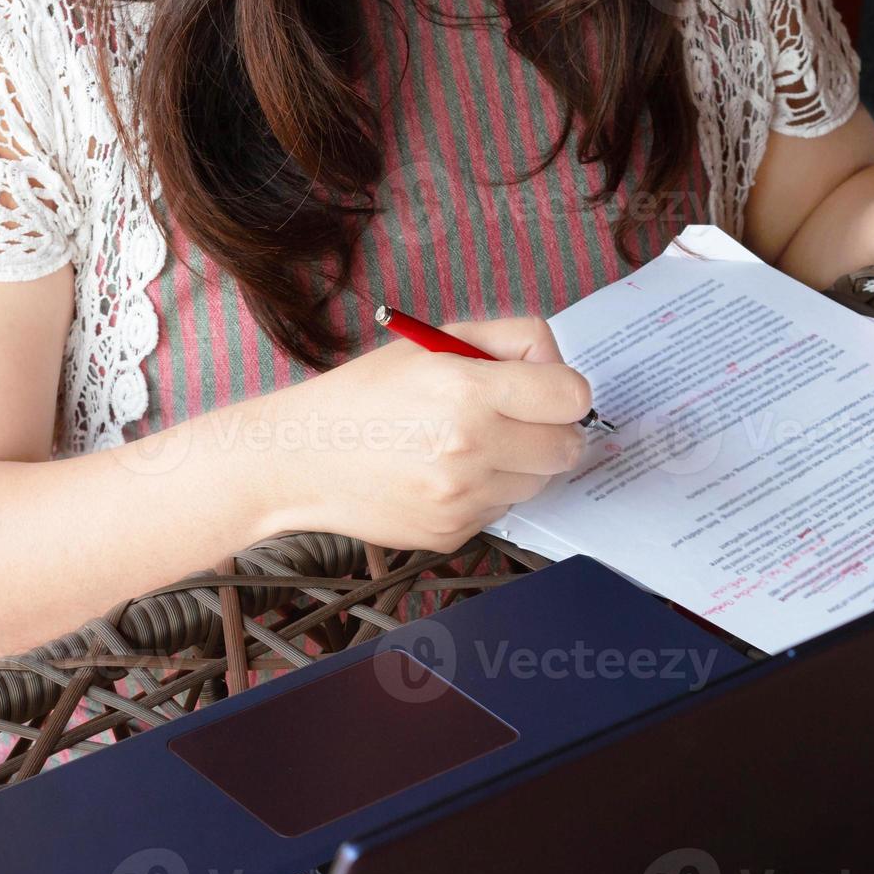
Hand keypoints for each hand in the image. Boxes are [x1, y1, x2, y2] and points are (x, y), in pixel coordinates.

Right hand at [288, 317, 591, 551]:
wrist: (301, 459)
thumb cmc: (367, 395)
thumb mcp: (433, 343)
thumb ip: (507, 340)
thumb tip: (558, 363)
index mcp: (468, 390)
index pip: (572, 396)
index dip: (565, 391)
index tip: (549, 392)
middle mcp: (469, 448)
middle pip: (567, 447)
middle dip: (553, 431)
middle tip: (519, 421)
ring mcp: (462, 498)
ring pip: (538, 484)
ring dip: (521, 465)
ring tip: (473, 446)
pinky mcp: (453, 533)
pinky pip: (502, 511)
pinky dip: (487, 493)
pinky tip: (446, 474)